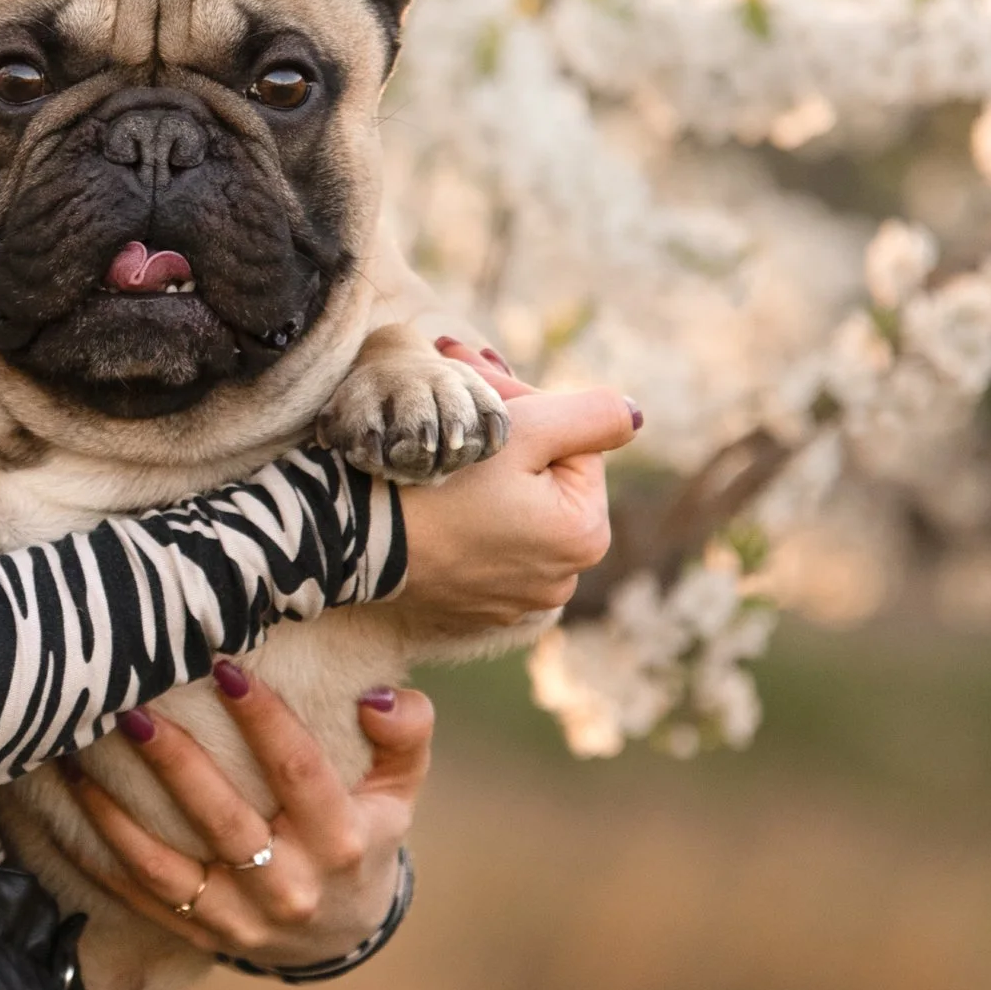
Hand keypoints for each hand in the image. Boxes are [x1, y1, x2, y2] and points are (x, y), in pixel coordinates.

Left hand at [51, 659, 432, 969]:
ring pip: (165, 865)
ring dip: (115, 807)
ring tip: (78, 751)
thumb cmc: (364, 833)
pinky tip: (68, 798)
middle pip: (223, 820)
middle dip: (175, 760)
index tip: (224, 667)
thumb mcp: (400, 788)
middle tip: (132, 705)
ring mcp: (238, 919)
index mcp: (343, 843)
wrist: (340, 933)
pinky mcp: (197, 932)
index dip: (264, 719)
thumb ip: (404, 736)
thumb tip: (379, 697)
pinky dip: (95, 848)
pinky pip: (137, 892)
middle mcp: (290, 888)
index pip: (299, 772)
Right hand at [391, 343, 638, 642]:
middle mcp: (562, 580)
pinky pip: (483, 547)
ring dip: (486, 475)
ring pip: (514, 512)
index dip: (526, 407)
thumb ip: (592, 415)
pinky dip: (465, 518)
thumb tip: (635, 416)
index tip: (476, 381)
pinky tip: (431, 494)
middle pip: (544, 480)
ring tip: (442, 444)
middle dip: (507, 438)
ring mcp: (516, 600)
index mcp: (586, 535)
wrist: (355, 538)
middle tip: (457, 398)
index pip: (572, 444)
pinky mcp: (472, 608)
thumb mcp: (523, 430)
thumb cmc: (440, 479)